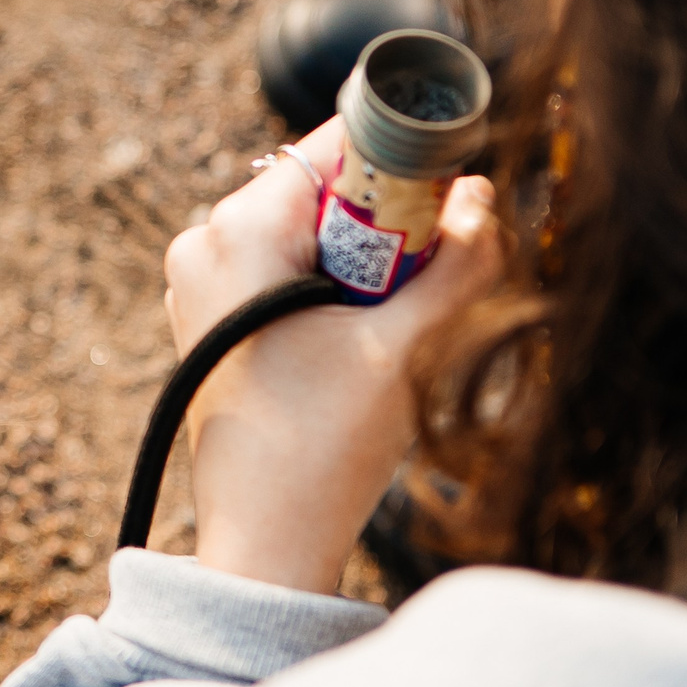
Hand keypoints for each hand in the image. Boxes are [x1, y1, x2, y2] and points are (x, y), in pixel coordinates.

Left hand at [161, 119, 503, 594]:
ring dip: (369, 260)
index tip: (459, 183)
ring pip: (310, 234)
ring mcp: (201, 281)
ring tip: (400, 320)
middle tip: (440, 268)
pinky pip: (285, 271)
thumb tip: (486, 197)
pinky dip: (334, 288)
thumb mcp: (403, 345)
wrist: (264, 538)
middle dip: (393, 219)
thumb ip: (456, 264)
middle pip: (325, 192)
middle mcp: (205, 242)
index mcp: (238, 230)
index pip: (334, 149)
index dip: (405, 159)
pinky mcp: (212, 318)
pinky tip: (362, 338)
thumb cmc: (323, 445)